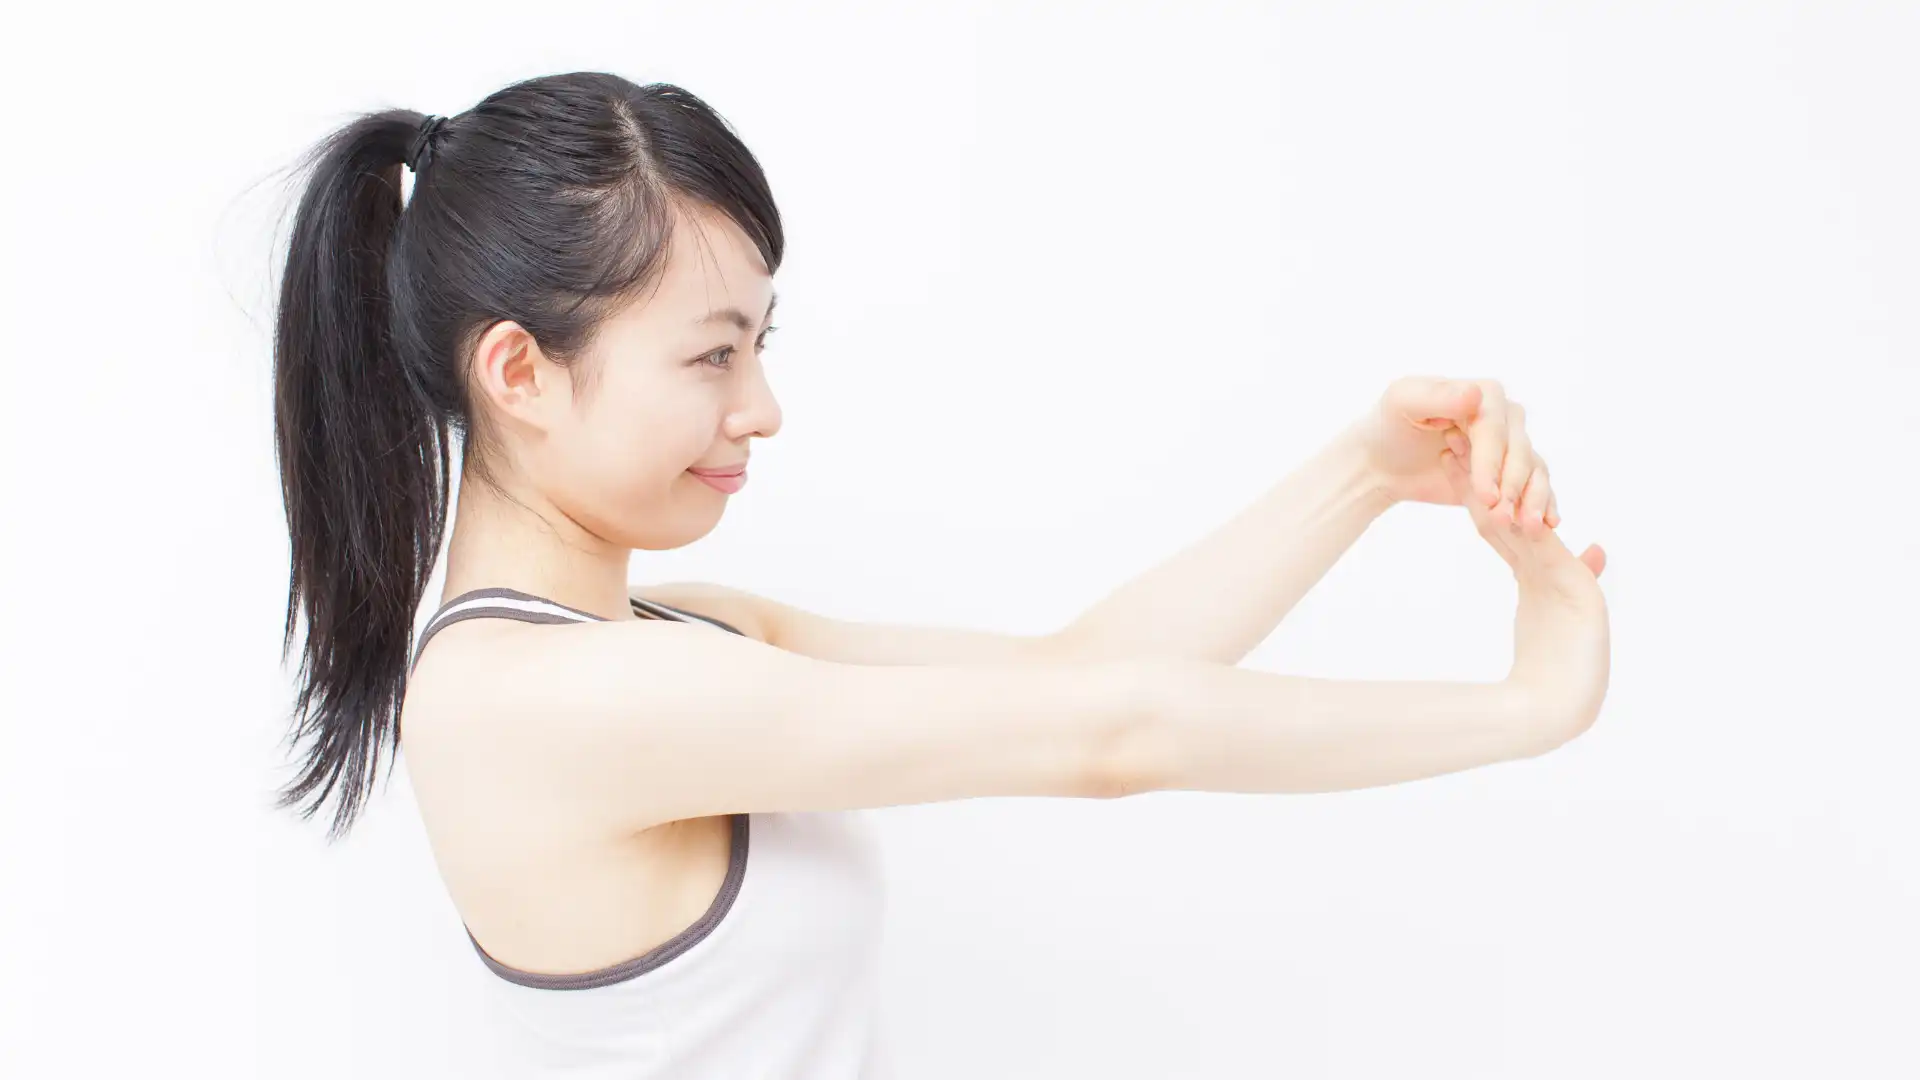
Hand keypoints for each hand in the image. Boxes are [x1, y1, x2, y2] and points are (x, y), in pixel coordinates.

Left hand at [1354, 376, 1566, 541]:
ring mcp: (1509, 446)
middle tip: (1502, 520)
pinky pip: (1533, 488)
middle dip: (1512, 487)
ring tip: (1525, 529)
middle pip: (1519, 451)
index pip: (1496, 429)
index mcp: (1484, 394)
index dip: (1493, 462)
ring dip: (1531, 500)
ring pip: (1532, 470)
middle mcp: (1504, 417)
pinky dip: (1543, 505)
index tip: (1487, 495)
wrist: (1382, 460)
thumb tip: (1476, 394)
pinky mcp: (1507, 473)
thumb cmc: (1388, 425)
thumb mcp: (1402, 402)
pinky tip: (1546, 524)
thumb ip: (1437, 396)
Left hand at [1441, 445, 1610, 750]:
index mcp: (1536, 581)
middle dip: (1493, 478)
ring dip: (1511, 489)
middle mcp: (1553, 574)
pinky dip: (1531, 526)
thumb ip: (1522, 604)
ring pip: (1532, 524)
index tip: (1456, 460)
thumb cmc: (1531, 688)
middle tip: (1469, 437)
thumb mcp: (1522, 634)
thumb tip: (1508, 590)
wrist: (1552, 714)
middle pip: (1515, 515)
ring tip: (1492, 454)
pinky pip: (1547, 552)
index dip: (1479, 493)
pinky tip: (1515, 501)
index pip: (1500, 528)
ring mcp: (1567, 581)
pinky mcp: (1575, 592)